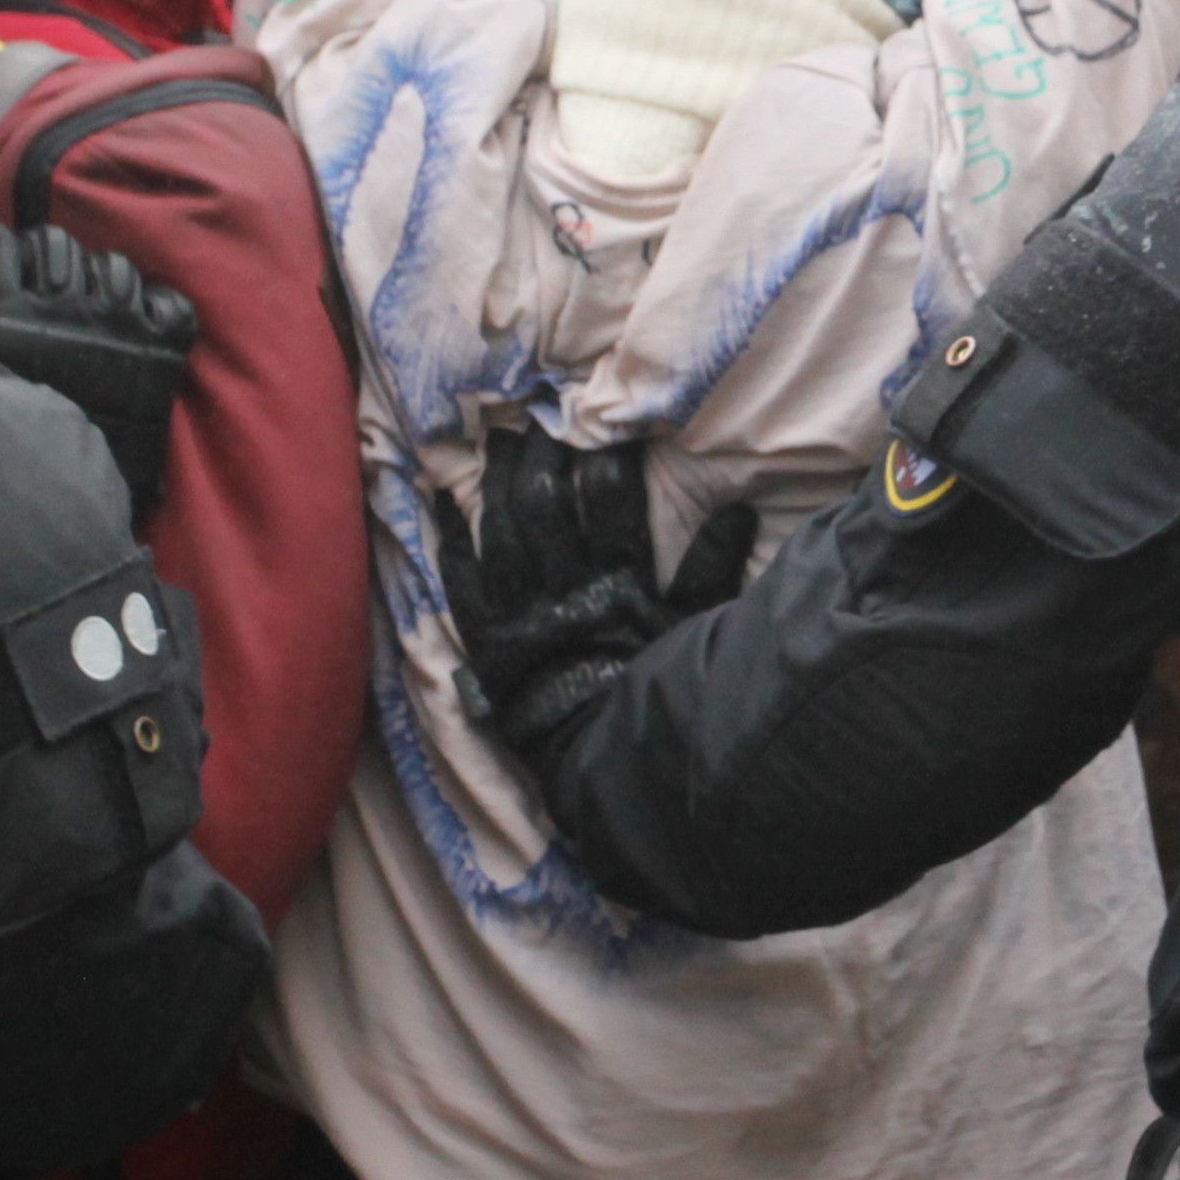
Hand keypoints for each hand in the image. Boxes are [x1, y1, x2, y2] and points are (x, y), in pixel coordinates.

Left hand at [428, 424, 760, 767]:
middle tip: (539, 413)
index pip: (609, 499)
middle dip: (542, 452)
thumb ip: (714, 572)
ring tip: (498, 438)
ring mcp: (519, 611)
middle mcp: (562, 588)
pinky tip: (440, 500)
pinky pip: (460, 580)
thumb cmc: (655, 696)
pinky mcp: (487, 638)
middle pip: (544, 502)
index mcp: (617, 583)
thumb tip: (739, 509)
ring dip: (497, 479)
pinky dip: (450, 538)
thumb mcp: (696, 635)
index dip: (606, 453)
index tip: (605, 419)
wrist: (603, 765)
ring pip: (501, 528)